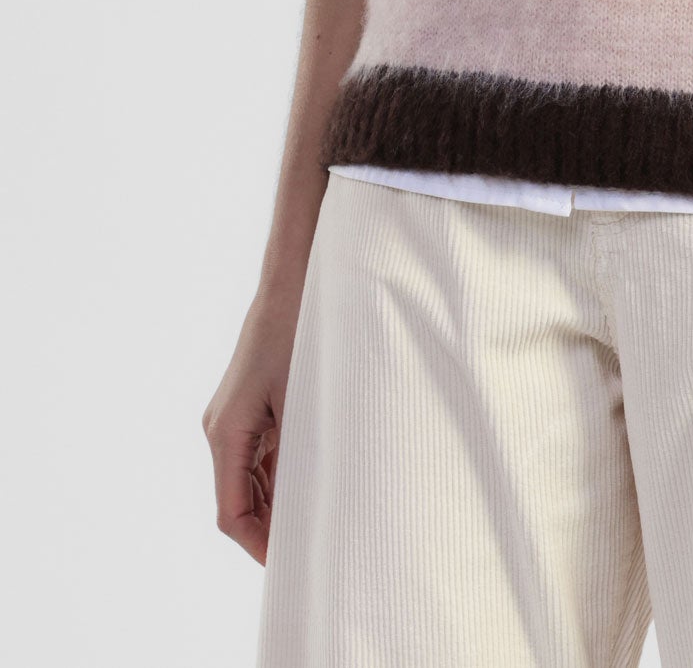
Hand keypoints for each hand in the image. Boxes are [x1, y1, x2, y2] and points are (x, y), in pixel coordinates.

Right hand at [201, 284, 303, 564]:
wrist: (292, 283)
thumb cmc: (299, 335)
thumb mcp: (302, 401)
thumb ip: (296, 455)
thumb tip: (305, 506)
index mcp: (226, 433)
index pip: (232, 513)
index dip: (258, 545)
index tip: (287, 565)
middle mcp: (222, 430)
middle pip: (238, 501)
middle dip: (269, 529)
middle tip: (309, 550)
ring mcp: (233, 418)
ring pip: (249, 481)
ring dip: (277, 503)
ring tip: (316, 523)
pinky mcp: (250, 407)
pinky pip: (260, 457)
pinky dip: (281, 476)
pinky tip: (312, 484)